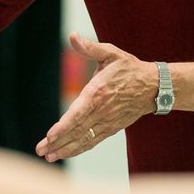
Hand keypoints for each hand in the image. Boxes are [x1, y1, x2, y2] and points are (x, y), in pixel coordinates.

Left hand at [35, 32, 155, 162]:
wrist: (154, 87)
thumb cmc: (129, 68)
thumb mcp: (110, 53)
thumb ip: (89, 48)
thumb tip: (72, 36)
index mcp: (98, 92)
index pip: (78, 114)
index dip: (63, 127)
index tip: (50, 136)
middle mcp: (101, 111)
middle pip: (77, 130)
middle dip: (58, 142)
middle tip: (40, 151)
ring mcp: (107, 122)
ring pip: (84, 139)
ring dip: (65, 149)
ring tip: (48, 156)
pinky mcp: (112, 128)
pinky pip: (93, 141)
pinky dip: (79, 149)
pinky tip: (66, 153)